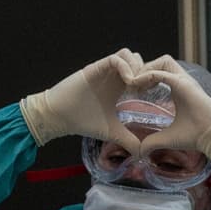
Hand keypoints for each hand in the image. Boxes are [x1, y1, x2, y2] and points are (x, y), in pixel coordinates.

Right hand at [19, 48, 143, 147]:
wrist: (59, 117)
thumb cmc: (82, 121)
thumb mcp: (111, 132)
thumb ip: (128, 140)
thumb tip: (143, 154)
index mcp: (118, 86)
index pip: (140, 72)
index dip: (150, 80)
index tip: (152, 95)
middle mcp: (113, 75)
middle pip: (137, 60)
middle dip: (146, 72)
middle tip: (146, 89)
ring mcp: (104, 70)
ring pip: (128, 55)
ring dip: (137, 67)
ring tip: (136, 86)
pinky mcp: (95, 68)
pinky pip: (115, 58)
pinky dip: (125, 67)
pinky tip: (128, 82)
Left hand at [133, 56, 210, 194]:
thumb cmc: (195, 136)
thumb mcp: (167, 138)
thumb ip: (152, 141)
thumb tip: (139, 152)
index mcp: (178, 89)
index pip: (160, 72)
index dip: (144, 77)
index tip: (133, 91)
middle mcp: (182, 82)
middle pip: (161, 62)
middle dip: (144, 69)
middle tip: (132, 84)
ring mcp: (184, 81)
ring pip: (163, 61)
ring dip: (146, 68)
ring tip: (135, 83)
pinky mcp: (184, 84)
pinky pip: (162, 72)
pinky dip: (148, 76)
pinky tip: (137, 85)